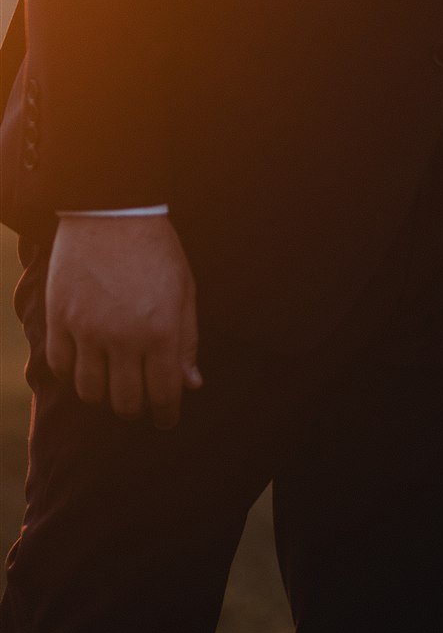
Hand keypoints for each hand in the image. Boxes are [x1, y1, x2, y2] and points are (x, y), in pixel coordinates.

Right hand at [45, 214, 201, 429]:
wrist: (113, 212)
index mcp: (161, 331)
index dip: (166, 415)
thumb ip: (187, 340)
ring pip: (90, 391)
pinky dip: (72, 373)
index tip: (166, 421)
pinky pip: (60, 366)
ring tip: (113, 384)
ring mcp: (87, 330)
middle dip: (136, 409)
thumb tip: (192, 384)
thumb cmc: (156, 251)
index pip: (163, 394)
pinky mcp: (60, 319)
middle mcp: (123, 337)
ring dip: (103, 395)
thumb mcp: (184, 291)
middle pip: (124, 401)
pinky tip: (85, 364)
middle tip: (140, 402)